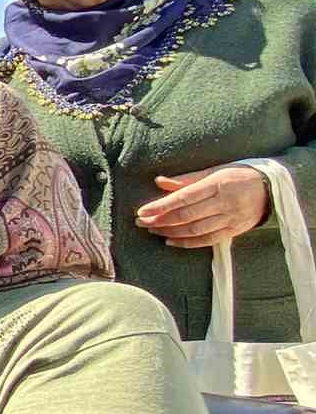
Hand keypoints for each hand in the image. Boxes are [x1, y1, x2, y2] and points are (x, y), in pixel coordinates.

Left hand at [136, 166, 268, 248]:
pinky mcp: (235, 230)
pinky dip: (187, 243)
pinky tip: (170, 241)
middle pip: (186, 216)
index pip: (184, 198)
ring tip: (152, 230)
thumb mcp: (214, 171)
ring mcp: (231, 218)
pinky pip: (207, 240)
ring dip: (170, 232)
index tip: (142, 211)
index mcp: (218, 184)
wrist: (272, 188)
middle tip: (140, 222)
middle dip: (160, 220)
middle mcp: (224, 203)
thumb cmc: (239, 175)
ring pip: (195, 230)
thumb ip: (187, 179)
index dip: (161, 206)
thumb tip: (159, 181)